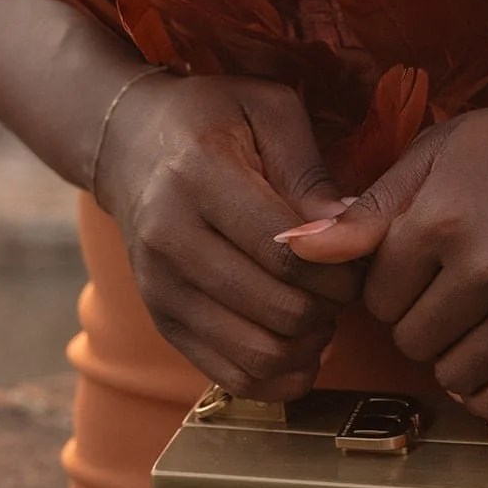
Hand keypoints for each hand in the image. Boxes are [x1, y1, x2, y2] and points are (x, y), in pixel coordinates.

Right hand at [96, 74, 363, 400]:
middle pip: (280, 310)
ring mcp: (160, 288)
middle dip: (331, 305)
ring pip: (260, 355)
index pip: (286, 252)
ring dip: (309, 343)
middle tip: (341, 279)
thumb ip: (310, 171)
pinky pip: (233, 377)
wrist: (130, 144)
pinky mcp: (162, 322)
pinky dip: (279, 373)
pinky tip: (295, 337)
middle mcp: (169, 238)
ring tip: (319, 306)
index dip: (340, 267)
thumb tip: (349, 235)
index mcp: (198, 176)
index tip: (356, 251)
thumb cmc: (212, 118)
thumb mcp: (268, 110)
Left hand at [281, 88, 487, 418]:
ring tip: (484, 311)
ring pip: (454, 374)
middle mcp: (487, 266)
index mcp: (442, 217)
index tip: (420, 262)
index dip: (392, 281)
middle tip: (456, 284)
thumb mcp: (441, 151)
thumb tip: (291, 249)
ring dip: (458, 353)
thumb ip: (367, 208)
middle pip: (410, 339)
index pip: (375, 295)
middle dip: (422, 317)